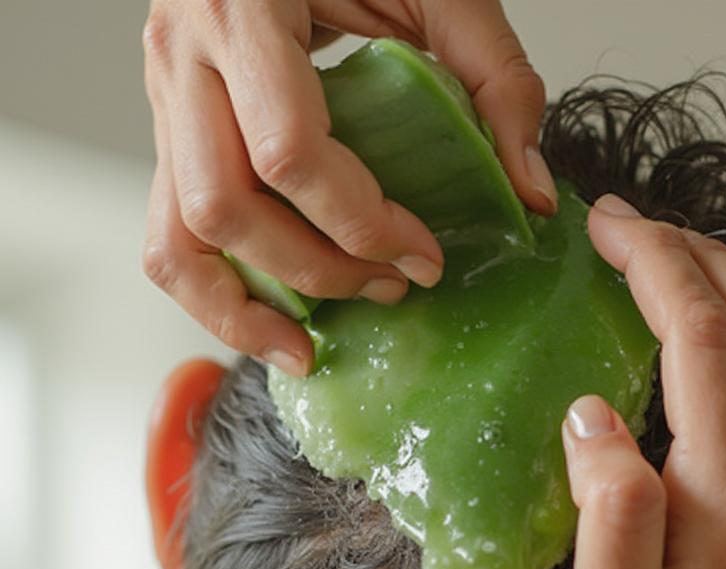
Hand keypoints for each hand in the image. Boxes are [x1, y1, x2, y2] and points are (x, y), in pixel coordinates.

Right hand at [142, 0, 554, 375]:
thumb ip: (496, 77)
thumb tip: (531, 194)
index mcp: (244, 8)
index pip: (288, 151)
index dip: (362, 224)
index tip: (424, 255)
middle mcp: (185, 57)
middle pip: (225, 206)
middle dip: (315, 270)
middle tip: (389, 288)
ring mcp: (166, 97)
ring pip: (176, 236)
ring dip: (243, 307)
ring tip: (306, 350)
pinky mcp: (171, 132)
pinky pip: (170, 233)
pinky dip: (217, 290)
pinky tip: (270, 321)